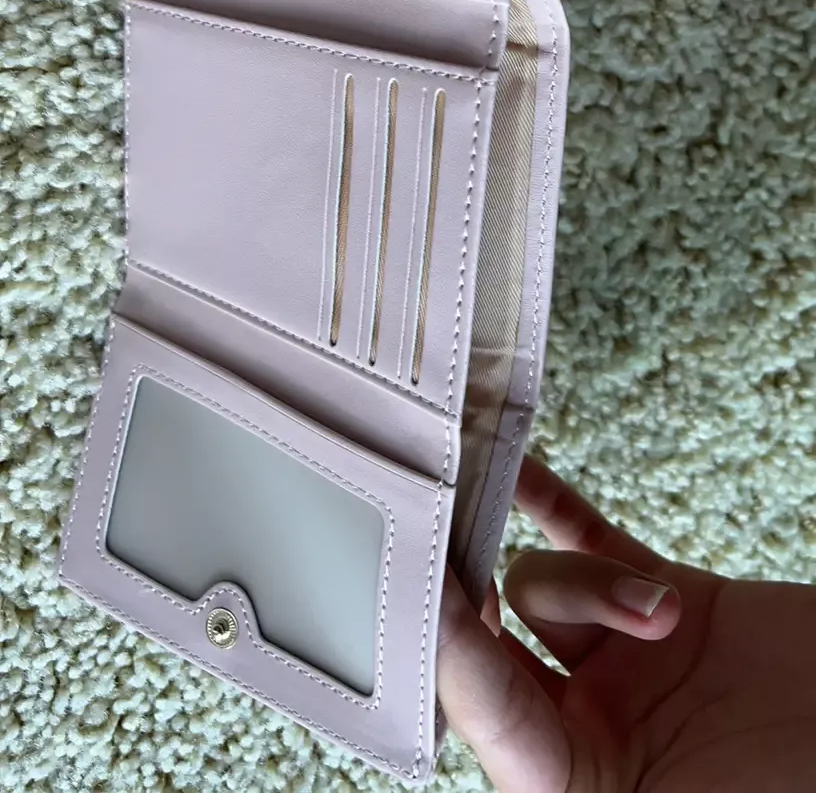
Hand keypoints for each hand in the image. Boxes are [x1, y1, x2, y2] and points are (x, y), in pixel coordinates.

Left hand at [438, 457, 815, 791]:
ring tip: (663, 615)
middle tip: (441, 530)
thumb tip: (493, 730)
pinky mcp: (672, 602)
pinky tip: (512, 467)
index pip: (483, 709)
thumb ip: (572, 771)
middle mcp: (586, 724)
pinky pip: (590, 538)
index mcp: (572, 788)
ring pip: (547, 585)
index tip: (413, 583)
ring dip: (594, 584)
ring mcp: (624, 658)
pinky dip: (549, 502)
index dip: (443, 646)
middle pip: (496, 639)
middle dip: (474, 596)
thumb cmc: (792, 788)